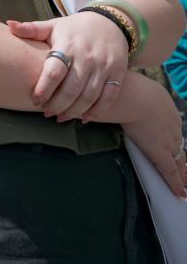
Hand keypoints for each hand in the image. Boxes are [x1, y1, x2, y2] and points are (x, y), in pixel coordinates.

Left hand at [7, 11, 127, 121]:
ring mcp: (104, 66)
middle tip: (46, 113)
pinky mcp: (118, 73)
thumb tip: (9, 24)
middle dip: (57, 105)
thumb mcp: (53, 25)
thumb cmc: (74, 28)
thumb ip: (31, 29)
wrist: (110, 22)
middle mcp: (87, 57)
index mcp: (68, 45)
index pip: (55, 71)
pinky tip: (83, 118)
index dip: (44, 88)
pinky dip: (97, 111)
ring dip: (74, 111)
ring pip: (89, 96)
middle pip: (71, 88)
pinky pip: (109, 97)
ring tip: (60, 118)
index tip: (35, 100)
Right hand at [121, 77, 186, 196]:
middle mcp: (172, 125)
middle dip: (180, 154)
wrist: (133, 97)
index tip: (171, 141)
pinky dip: (176, 182)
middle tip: (184, 166)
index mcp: (165, 107)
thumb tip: (101, 95)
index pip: (171, 125)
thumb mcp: (132, 86)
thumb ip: (122, 95)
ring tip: (185, 182)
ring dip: (182, 170)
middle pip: (179, 143)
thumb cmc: (126, 88)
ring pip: (180, 158)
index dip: (171, 135)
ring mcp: (169, 140)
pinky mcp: (161, 153)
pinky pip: (171, 171)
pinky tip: (179, 192)